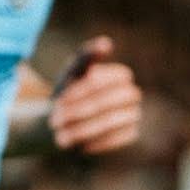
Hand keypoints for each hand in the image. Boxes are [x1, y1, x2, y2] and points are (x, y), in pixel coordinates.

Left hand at [45, 38, 144, 158]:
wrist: (67, 124)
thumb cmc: (68, 96)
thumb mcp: (72, 74)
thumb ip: (86, 57)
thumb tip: (107, 43)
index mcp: (120, 75)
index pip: (104, 81)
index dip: (81, 91)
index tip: (60, 100)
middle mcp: (132, 94)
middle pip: (107, 102)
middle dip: (79, 112)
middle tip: (55, 121)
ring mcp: (134, 114)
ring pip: (111, 122)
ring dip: (83, 129)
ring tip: (60, 138)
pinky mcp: (132, 134)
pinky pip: (115, 139)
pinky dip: (93, 142)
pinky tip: (77, 145)